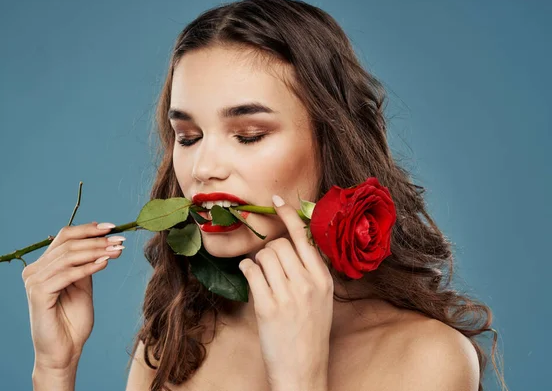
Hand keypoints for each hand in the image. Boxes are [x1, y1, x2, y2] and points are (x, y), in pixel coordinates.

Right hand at [22, 222, 124, 370]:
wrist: (65, 351)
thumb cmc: (73, 321)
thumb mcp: (83, 286)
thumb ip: (86, 265)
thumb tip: (102, 242)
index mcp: (43, 266)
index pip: (64, 237)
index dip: (88, 229)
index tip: (112, 227)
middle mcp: (34, 270)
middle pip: (68, 244)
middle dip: (97, 240)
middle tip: (120, 240)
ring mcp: (34, 281)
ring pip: (68, 256)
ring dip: (96, 251)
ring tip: (117, 250)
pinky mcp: (38, 293)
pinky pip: (66, 274)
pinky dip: (87, 267)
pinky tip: (104, 263)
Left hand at [238, 195, 332, 390]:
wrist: (303, 369)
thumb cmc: (310, 332)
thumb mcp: (321, 298)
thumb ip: (310, 270)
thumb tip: (292, 241)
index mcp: (323, 278)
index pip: (304, 237)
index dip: (288, 215)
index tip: (276, 201)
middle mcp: (307, 283)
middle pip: (279, 245)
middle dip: (269, 250)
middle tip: (268, 265)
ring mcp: (288, 295)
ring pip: (263, 256)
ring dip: (257, 262)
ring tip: (261, 276)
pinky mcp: (267, 307)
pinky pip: (251, 272)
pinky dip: (247, 270)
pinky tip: (251, 278)